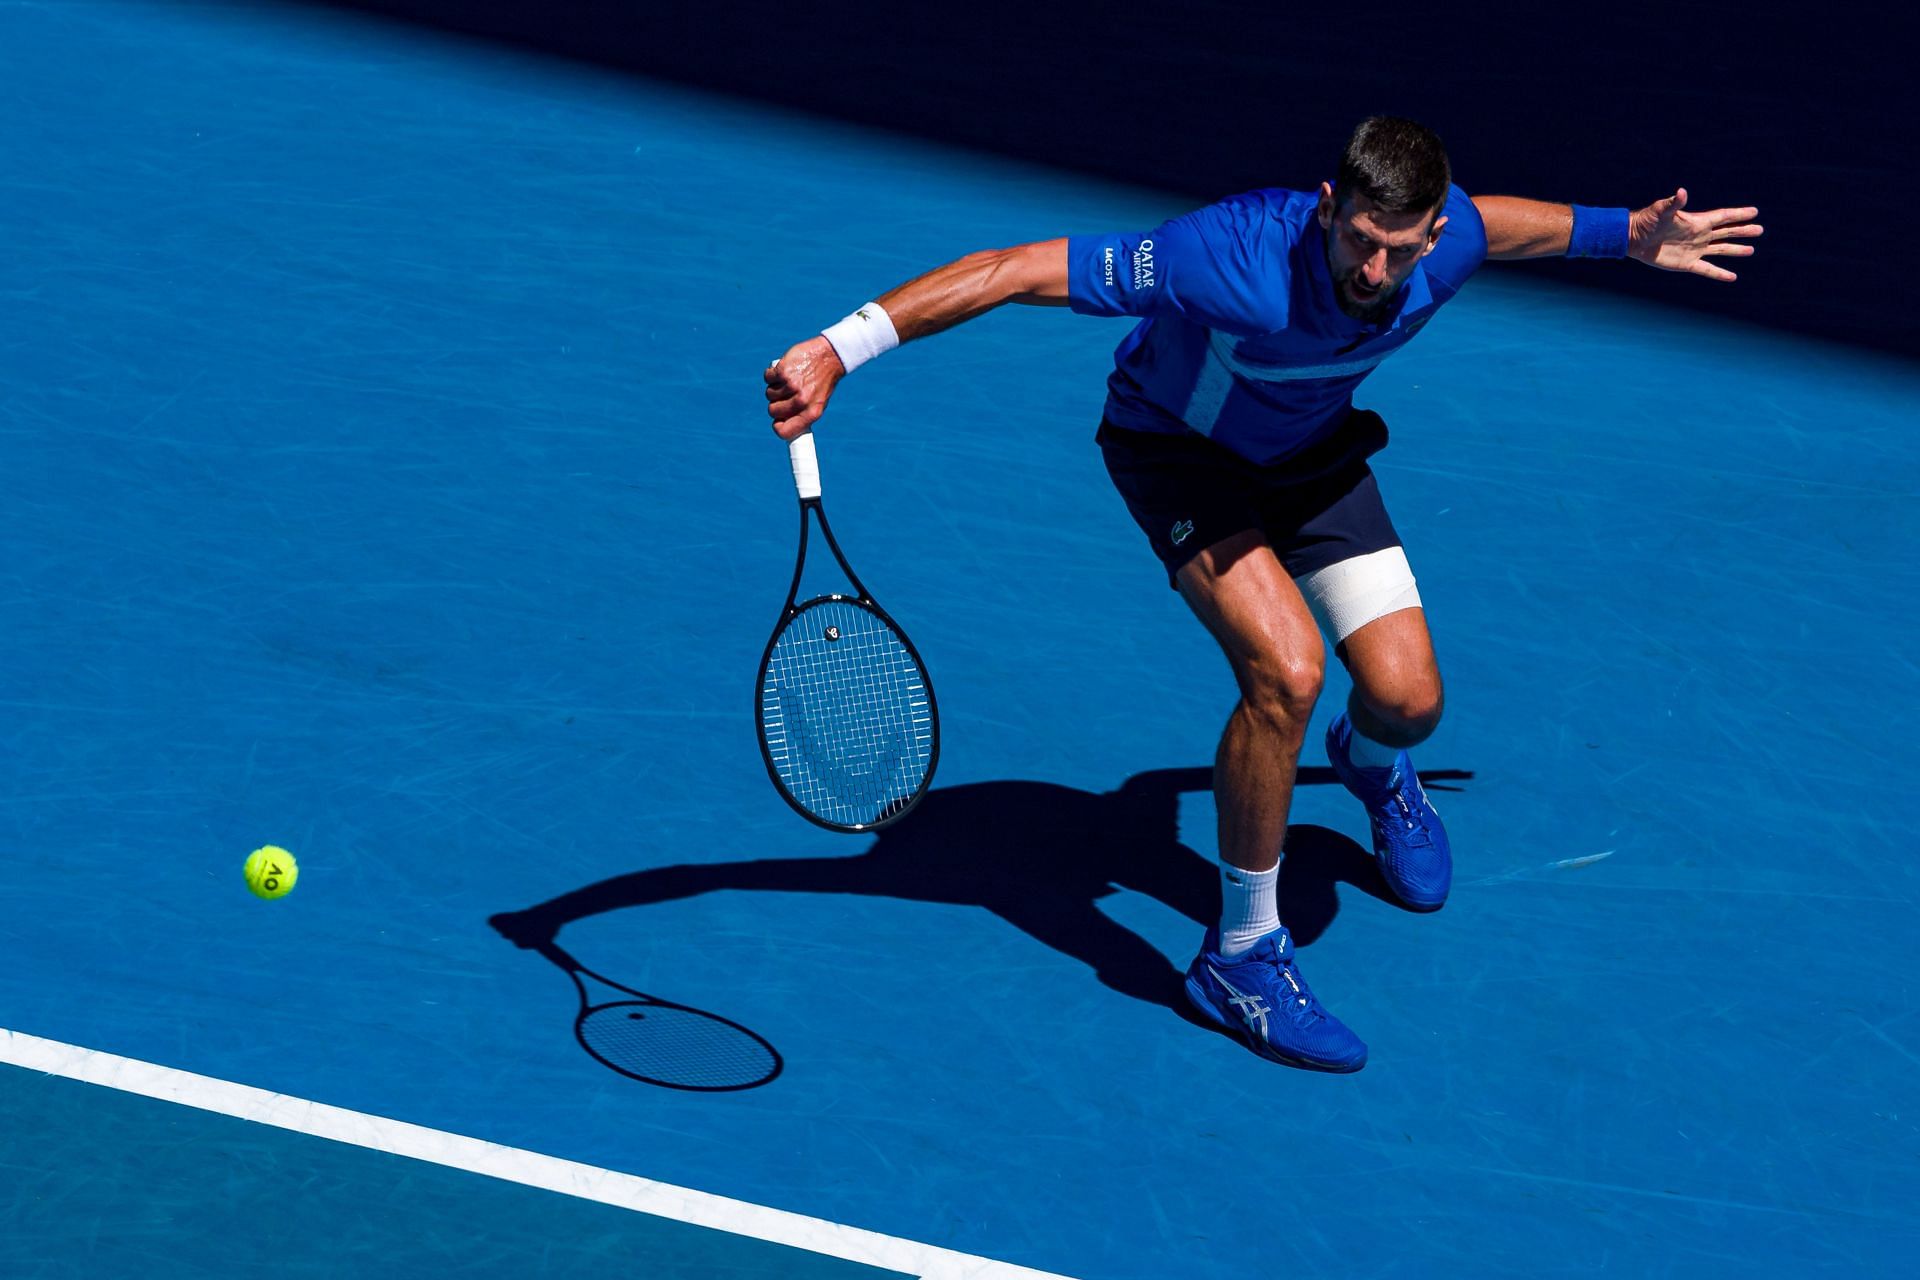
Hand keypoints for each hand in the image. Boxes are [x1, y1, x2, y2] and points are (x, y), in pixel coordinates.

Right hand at [763, 336, 845, 440]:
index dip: (778, 426)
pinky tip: (784, 370)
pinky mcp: (783, 371)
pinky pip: (767, 378)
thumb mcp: (818, 402)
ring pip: (769, 394)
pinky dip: (772, 374)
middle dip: (776, 403)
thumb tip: (782, 424)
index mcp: (811, 413)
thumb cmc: (822, 381)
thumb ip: (802, 414)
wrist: (830, 355)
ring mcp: (791, 386)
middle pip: (772, 411)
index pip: (785, 432)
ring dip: (775, 387)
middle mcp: (801, 401)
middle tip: (786, 394)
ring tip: (789, 379)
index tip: (778, 420)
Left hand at [1628, 188, 1762, 281]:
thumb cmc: (1647, 221)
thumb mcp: (1660, 211)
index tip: (1755, 211)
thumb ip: (1673, 203)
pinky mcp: (1687, 263)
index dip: (1739, 214)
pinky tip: (1732, 277)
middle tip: (1760, 230)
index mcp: (1697, 222)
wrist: (1633, 239)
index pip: (1723, 217)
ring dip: (1736, 250)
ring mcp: (1694, 249)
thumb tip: (1681, 192)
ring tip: (1751, 250)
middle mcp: (1700, 235)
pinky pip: (1707, 269)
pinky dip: (1719, 273)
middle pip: (1727, 232)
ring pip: (1721, 250)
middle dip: (1743, 231)